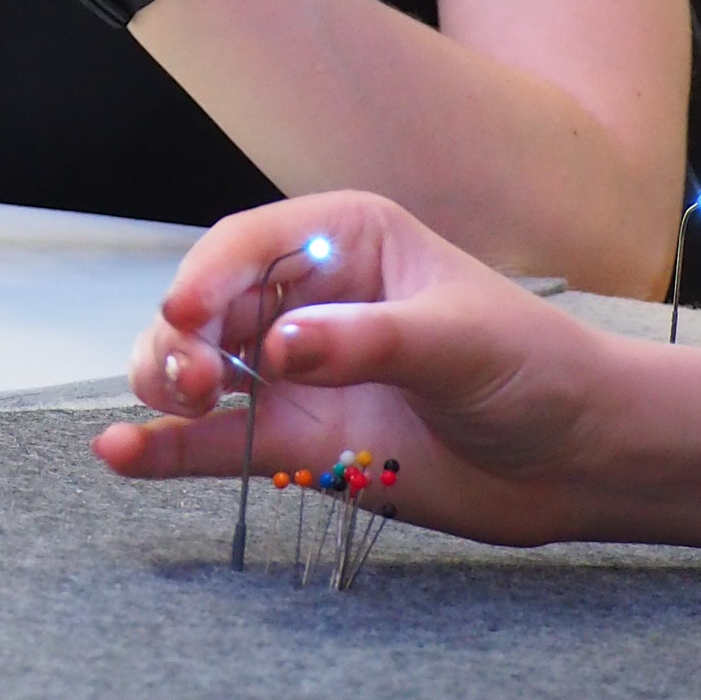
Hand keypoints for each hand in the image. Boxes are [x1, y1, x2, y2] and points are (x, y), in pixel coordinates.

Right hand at [92, 190, 623, 550]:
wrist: (579, 458)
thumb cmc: (535, 369)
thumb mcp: (458, 341)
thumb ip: (367, 341)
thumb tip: (281, 349)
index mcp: (344, 241)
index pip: (248, 246)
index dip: (206, 278)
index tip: (184, 315)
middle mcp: (306, 300)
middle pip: (205, 308)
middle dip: (182, 338)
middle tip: (199, 384)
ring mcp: (295, 374)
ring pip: (196, 370)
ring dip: (167, 384)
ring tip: (182, 407)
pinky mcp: (297, 440)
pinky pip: (215, 444)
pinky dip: (167, 449)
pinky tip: (122, 454)